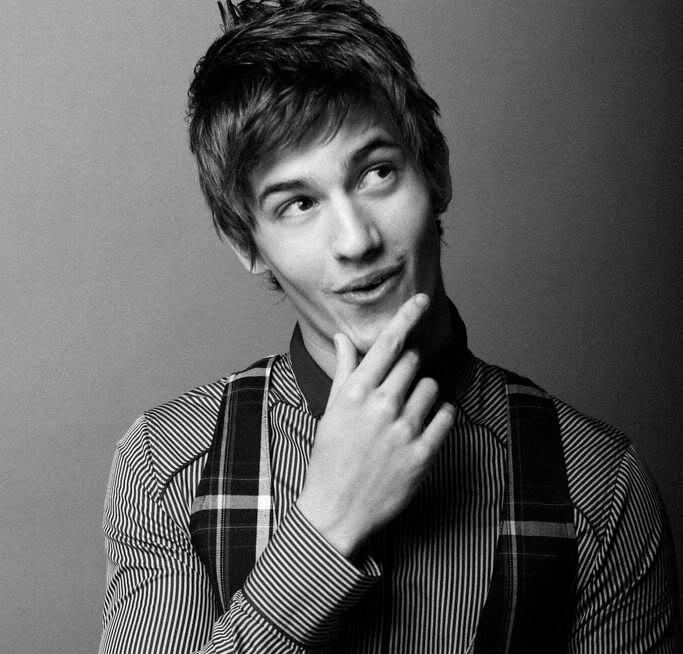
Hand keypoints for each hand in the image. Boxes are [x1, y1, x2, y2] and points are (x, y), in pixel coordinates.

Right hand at [296, 294, 455, 557]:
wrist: (336, 509)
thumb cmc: (330, 456)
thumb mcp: (331, 410)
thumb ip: (343, 370)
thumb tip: (342, 337)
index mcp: (356, 392)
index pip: (389, 342)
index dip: (407, 316)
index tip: (422, 299)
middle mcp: (382, 405)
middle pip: (412, 361)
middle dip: (407, 367)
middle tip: (394, 388)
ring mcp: (405, 430)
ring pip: (431, 387)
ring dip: (422, 393)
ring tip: (404, 414)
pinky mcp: (424, 454)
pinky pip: (445, 417)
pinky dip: (439, 416)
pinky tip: (422, 427)